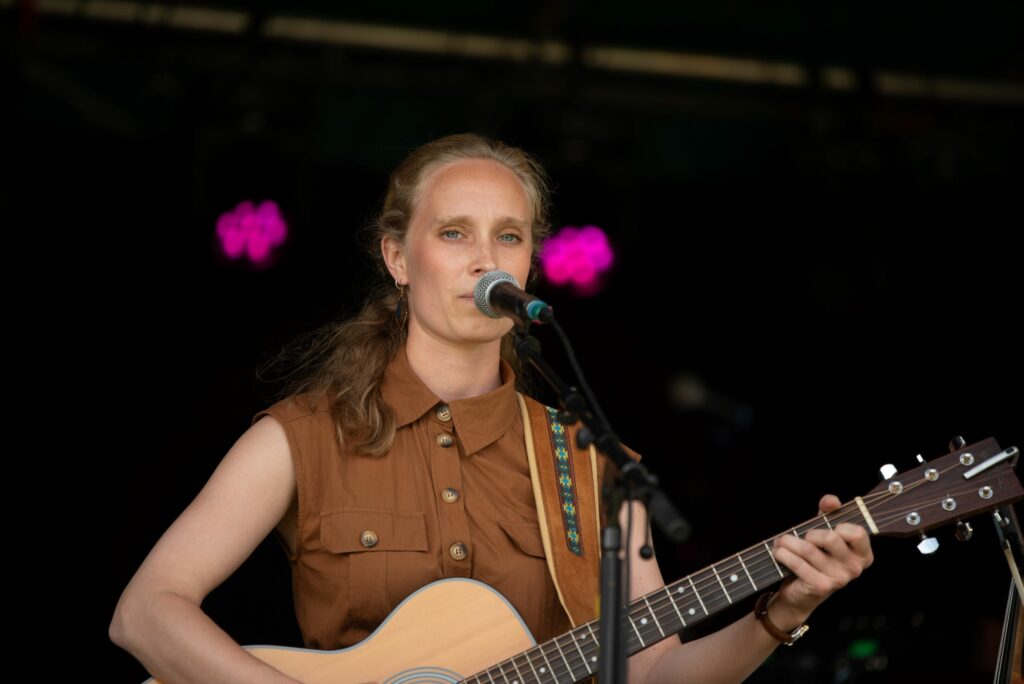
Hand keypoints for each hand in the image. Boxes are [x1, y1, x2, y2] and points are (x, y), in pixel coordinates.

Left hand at [768, 494, 873, 628]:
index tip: (829, 526)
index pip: (858, 532)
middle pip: (831, 538)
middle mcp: (855, 568)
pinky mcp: (820, 587)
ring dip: (788, 542)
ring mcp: (839, 579)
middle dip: (809, 533)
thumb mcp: (823, 531)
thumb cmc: (815, 558)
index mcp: (862, 554)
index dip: (840, 525)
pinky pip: (797, 563)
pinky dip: (783, 554)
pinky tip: (778, 553)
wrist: (800, 592)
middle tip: (801, 537)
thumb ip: (829, 512)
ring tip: (781, 543)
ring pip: (808, 549)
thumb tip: (831, 500)